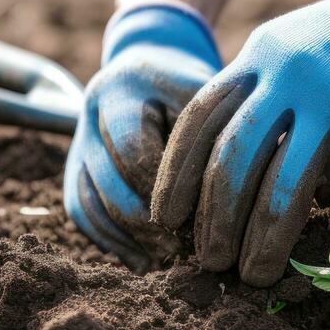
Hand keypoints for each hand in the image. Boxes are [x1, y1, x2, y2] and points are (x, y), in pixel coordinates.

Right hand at [64, 3, 220, 269]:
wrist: (152, 66)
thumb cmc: (193, 84)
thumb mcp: (209, 93)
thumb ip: (217, 135)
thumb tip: (256, 185)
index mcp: (121, 91)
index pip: (135, 154)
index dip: (167, 193)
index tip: (205, 221)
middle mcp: (89, 116)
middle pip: (110, 185)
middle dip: (151, 225)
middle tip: (191, 251)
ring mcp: (76, 143)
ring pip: (90, 204)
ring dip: (131, 239)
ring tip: (171, 261)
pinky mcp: (74, 166)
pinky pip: (82, 212)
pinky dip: (111, 242)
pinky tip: (145, 263)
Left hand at [152, 0, 329, 285]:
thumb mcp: (274, 50)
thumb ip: (244, 98)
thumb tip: (203, 180)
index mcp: (257, 58)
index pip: (199, 122)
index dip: (176, 176)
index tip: (166, 221)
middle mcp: (290, 73)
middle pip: (236, 161)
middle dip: (216, 221)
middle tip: (210, 263)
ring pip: (289, 184)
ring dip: (267, 239)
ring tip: (257, 275)